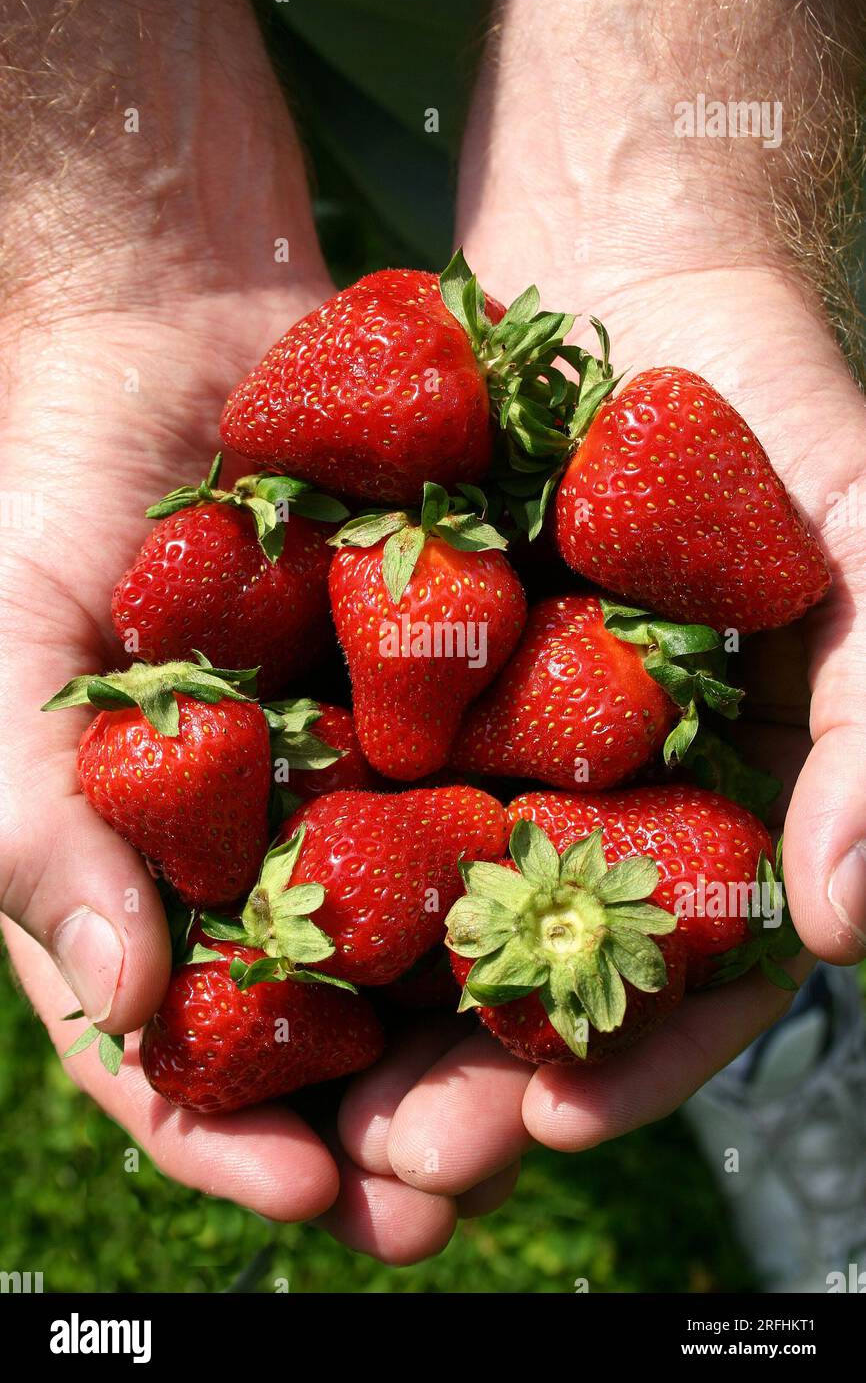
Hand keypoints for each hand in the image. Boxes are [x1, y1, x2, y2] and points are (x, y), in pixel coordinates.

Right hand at [0, 0, 493, 1261]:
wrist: (160, 334)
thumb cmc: (43, 503)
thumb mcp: (9, 674)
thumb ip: (42, 832)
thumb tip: (129, 1005)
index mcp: (147, 882)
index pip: (178, 1051)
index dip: (230, 1137)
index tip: (302, 1196)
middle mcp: (265, 854)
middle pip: (332, 1033)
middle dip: (389, 1117)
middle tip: (454, 1183)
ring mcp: (361, 783)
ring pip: (437, 941)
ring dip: (490, 1028)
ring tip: (547, 1100)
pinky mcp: (448, 706)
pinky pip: (507, 800)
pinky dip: (553, 867)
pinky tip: (607, 922)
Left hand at [339, 0, 865, 1197]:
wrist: (635, 259)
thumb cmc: (778, 406)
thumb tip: (839, 923)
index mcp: (713, 798)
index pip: (682, 974)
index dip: (632, 1059)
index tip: (552, 1127)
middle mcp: (595, 790)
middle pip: (530, 972)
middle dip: (466, 1078)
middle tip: (390, 1167)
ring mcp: (487, 738)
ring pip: (418, 906)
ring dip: (362, 1011)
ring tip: (288, 1103)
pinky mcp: (387, 672)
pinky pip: (334, 779)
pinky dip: (288, 852)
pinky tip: (226, 923)